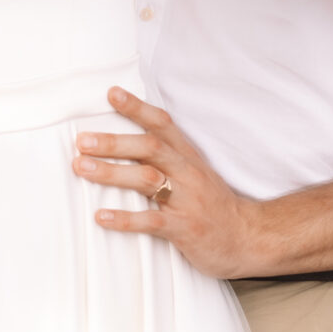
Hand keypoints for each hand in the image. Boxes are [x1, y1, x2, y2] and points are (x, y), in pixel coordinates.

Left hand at [74, 89, 268, 279]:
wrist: (250, 237)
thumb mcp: (196, 174)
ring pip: (147, 179)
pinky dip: (125, 218)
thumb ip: (168, 159)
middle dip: (113, 142)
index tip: (111, 94)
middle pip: (149, 148)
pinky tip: (101, 217)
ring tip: (82, 168)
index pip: (162, 124)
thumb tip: (127, 146)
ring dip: (112, 172)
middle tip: (82, 141)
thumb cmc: (214, 207)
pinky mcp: (185, 228)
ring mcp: (187, 200)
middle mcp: (188, 173)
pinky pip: (152, 221)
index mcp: (188, 157)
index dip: (137, 107)